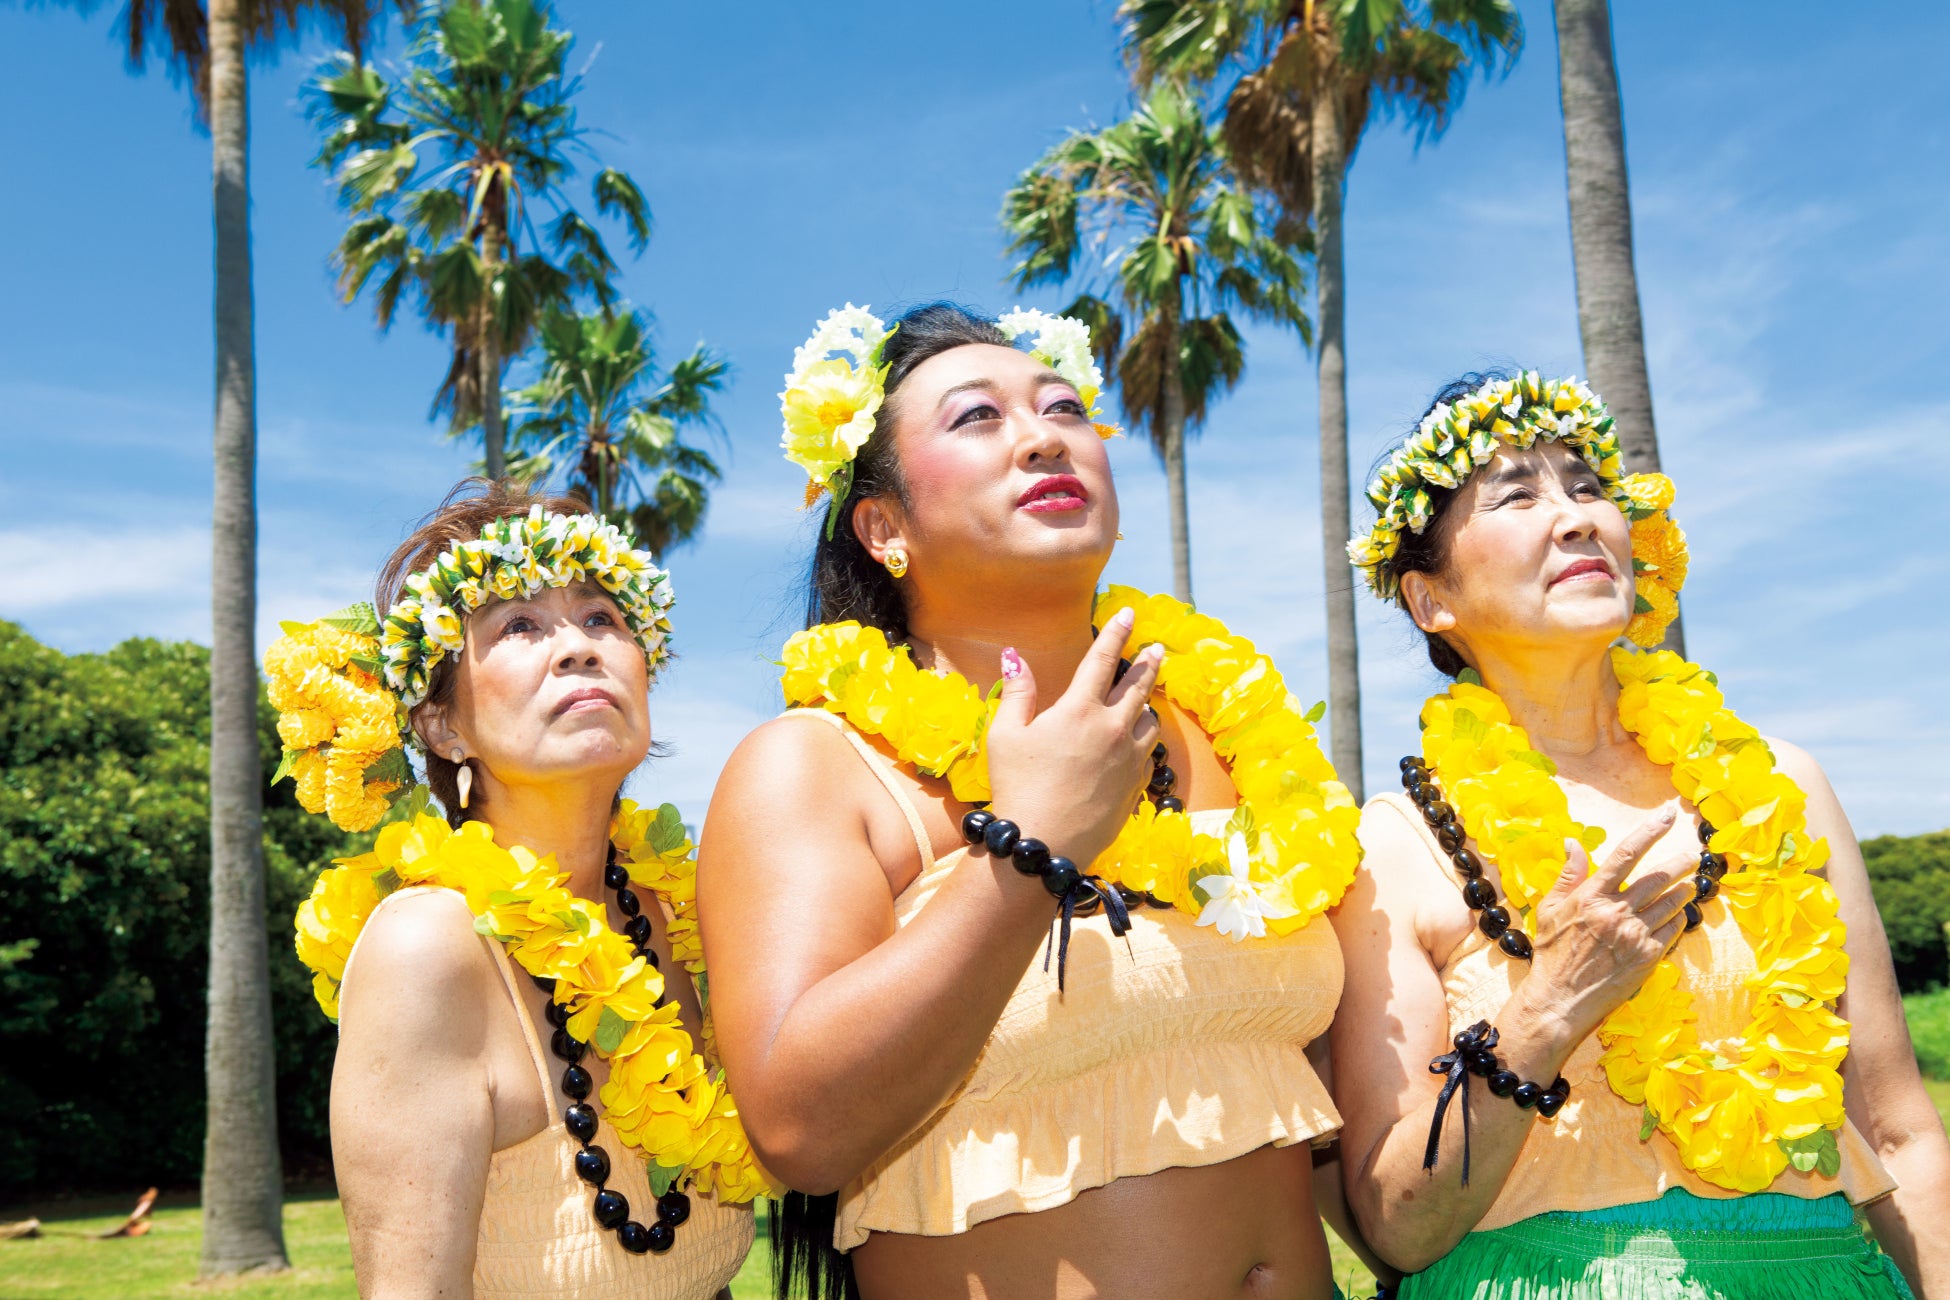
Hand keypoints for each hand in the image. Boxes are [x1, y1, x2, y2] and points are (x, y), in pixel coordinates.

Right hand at [982, 608, 1163, 869]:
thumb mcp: (1006, 736)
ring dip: (1146, 704)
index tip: (1128, 613)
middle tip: (1156, 647)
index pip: (1103, 659)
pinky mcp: (1136, 786)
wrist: (1046, 844)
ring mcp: (1130, 759)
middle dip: (1148, 662)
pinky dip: (1142, 741)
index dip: (1115, 632)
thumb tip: (1014, 656)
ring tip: (1142, 700)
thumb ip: (1017, 692)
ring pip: (1148, 720)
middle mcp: (1113, 728)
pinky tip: (1135, 744)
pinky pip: (1147, 753)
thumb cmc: (1018, 787)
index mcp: (1080, 710)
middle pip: (1139, 685)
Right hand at [1518, 807, 1696, 1049]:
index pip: (1627, 852)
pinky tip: (1680, 913)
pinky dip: (1680, 917)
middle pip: (1660, 877)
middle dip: (1681, 862)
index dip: (1650, 829)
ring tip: (1690, 883)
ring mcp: (1636, 935)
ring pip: (1673, 903)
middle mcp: (1617, 912)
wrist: (1561, 999)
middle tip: (1693, 854)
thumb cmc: (1552, 952)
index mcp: (1592, 895)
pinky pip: (1674, 930)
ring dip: (1685, 889)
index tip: (1668, 813)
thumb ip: (1568, 874)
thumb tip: (1574, 842)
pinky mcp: (1649, 957)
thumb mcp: (1550, 909)